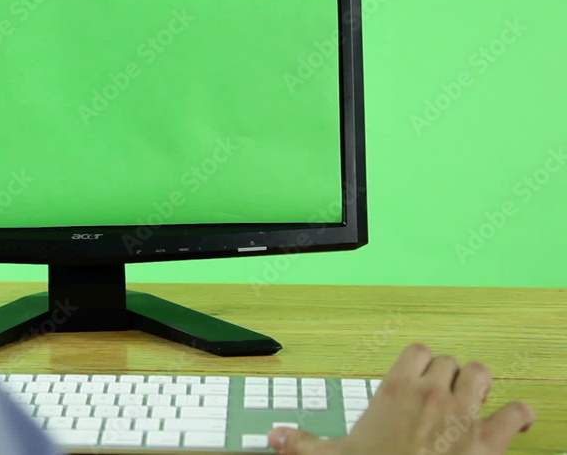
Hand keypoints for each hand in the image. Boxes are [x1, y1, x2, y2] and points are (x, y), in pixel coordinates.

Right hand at [269, 344, 535, 454]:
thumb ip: (300, 443)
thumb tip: (275, 436)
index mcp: (396, 390)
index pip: (417, 350)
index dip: (420, 360)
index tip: (417, 374)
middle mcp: (433, 394)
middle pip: (450, 361)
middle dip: (448, 375)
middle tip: (441, 392)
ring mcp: (464, 414)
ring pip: (482, 374)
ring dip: (479, 385)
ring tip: (473, 397)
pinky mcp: (491, 440)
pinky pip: (517, 413)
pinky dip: (519, 416)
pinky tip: (516, 420)